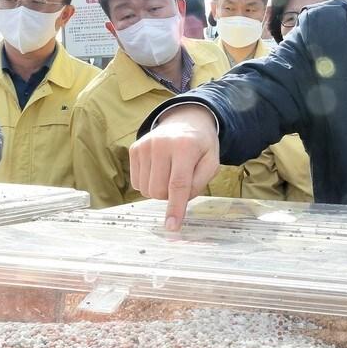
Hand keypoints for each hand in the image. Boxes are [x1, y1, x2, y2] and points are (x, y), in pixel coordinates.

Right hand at [129, 105, 221, 229]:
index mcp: (185, 147)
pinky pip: (136, 182)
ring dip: (159, 190)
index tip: (172, 226)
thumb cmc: (200, 146)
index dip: (175, 208)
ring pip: (146, 190)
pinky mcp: (134, 149)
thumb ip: (199, 183)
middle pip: (159, 191)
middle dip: (169, 196)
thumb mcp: (211, 162)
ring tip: (170, 174)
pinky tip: (159, 170)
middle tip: (180, 183)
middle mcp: (161, 144)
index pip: (178, 184)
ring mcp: (145, 146)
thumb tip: (179, 202)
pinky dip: (148, 183)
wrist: (185, 121)